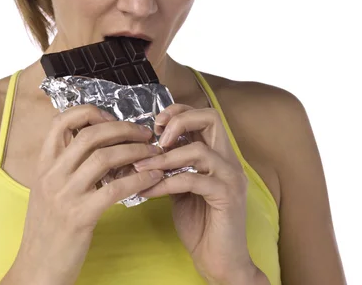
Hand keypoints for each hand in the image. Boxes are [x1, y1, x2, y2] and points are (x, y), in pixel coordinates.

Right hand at [13, 105, 164, 284]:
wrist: (36, 270)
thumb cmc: (48, 228)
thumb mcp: (48, 189)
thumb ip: (67, 165)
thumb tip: (101, 143)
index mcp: (43, 164)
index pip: (61, 120)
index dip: (89, 112)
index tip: (110, 118)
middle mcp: (51, 174)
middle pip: (91, 134)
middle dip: (123, 129)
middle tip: (145, 133)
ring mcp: (65, 194)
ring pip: (105, 157)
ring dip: (136, 151)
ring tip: (154, 154)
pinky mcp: (80, 216)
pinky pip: (115, 188)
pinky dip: (139, 179)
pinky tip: (153, 179)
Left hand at [133, 104, 256, 281]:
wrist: (219, 262)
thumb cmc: (200, 223)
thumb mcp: (181, 187)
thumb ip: (172, 165)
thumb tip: (143, 149)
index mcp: (219, 153)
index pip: (205, 115)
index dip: (179, 112)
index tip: (156, 125)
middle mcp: (229, 160)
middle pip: (211, 118)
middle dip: (179, 121)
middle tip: (157, 137)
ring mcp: (231, 177)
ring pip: (198, 150)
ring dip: (165, 157)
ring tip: (143, 167)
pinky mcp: (227, 196)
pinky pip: (192, 180)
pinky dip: (166, 182)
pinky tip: (148, 191)